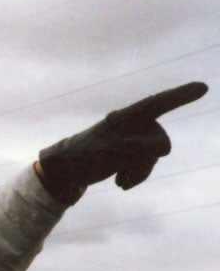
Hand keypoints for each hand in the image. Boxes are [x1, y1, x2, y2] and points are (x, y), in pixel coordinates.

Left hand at [37, 81, 207, 204]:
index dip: (181, 96)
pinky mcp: (135, 153)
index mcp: (128, 116)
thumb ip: (133, 147)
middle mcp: (137, 125)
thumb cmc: (83, 155)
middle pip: (160, 144)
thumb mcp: (104, 152)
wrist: (69, 169)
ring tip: (118, 181)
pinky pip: (147, 167)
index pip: (158, 104)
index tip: (202, 87)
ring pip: (154, 158)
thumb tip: (162, 148)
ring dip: (138, 173)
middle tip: (119, 170)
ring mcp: (138, 139)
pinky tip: (119, 183)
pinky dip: (135, 177)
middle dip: (144, 161)